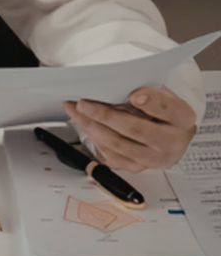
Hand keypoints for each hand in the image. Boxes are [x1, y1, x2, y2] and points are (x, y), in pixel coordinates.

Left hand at [63, 86, 196, 172]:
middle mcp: (170, 142)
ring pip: (117, 143)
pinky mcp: (136, 167)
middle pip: (135, 128)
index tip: (134, 95)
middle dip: (104, 115)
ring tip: (75, 111)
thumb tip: (120, 88)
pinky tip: (83, 124)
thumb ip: (147, 93)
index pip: (166, 109)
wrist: (172, 139)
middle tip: (84, 103)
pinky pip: (110, 154)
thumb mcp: (163, 96)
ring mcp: (153, 158)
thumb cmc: (163, 113)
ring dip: (90, 126)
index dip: (150, 102)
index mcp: (181, 118)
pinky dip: (93, 138)